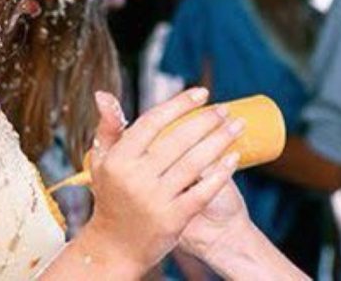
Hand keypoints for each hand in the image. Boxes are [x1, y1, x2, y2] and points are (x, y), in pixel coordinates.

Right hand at [80, 88, 242, 274]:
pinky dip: (221, 173)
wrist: (116, 248)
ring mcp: (155, 200)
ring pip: (195, 162)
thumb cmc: (113, 196)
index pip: (153, 121)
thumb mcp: (103, 164)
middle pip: (179, 139)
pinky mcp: (174, 219)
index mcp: (118, 159)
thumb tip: (103, 94)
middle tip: (225, 110)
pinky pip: (203, 191)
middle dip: (207, 121)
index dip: (180, 104)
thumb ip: (109, 129)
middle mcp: (135, 178)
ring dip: (221, 140)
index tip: (202, 93)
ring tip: (237, 126)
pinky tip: (234, 157)